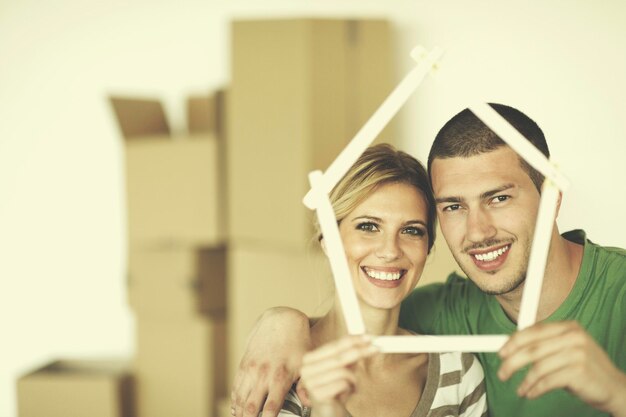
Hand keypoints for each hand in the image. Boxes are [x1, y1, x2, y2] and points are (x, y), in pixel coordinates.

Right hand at [231, 307, 312, 416]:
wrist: (281, 319)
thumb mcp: (306, 362)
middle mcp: (263, 375)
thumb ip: (306, 385)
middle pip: (251, 407)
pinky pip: (236, 386)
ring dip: (240, 413)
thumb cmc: (298, 342)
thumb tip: (308, 403)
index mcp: (280, 377)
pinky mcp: (244, 363)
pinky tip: (235, 408)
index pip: (270, 408)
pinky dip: (234, 400)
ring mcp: (251, 369)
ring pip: (240, 398)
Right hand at [300, 335, 377, 416]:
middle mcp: (306, 369)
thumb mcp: (343, 369)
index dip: (352, 340)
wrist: (328, 412)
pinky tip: (345, 394)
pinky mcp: (317, 395)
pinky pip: (343, 384)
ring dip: (353, 379)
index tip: (368, 337)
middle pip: (339, 356)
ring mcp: (310, 382)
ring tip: (351, 386)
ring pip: (343, 371)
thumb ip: (349, 355)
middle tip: (376, 348)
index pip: (334, 345)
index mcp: (310, 359)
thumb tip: (364, 340)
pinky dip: (349, 389)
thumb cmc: (335, 390)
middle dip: (360, 351)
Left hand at [498, 321, 625, 415]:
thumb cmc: (585, 370)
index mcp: (569, 327)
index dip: (514, 341)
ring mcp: (578, 354)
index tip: (501, 352)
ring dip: (524, 381)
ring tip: (520, 389)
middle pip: (532, 348)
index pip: (534, 331)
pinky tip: (530, 393)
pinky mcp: (579, 371)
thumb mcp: (567, 351)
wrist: (616, 388)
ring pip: (538, 366)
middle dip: (512, 362)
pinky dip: (535, 388)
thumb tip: (512, 349)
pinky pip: (547, 381)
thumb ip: (545, 347)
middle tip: (502, 373)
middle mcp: (574, 337)